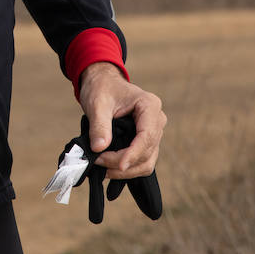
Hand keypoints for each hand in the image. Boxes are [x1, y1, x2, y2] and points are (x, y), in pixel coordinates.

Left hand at [78, 62, 166, 179]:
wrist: (103, 83)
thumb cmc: (102, 88)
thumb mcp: (97, 104)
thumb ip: (99, 125)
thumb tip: (99, 148)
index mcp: (149, 105)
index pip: (147, 136)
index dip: (133, 154)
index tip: (118, 166)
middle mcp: (157, 119)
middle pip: (147, 152)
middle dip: (123, 162)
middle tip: (98, 161)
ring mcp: (154, 132)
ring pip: (147, 161)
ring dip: (126, 170)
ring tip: (102, 167)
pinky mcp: (147, 141)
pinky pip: (142, 161)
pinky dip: (127, 168)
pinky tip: (110, 168)